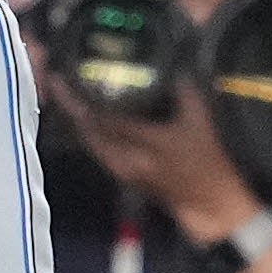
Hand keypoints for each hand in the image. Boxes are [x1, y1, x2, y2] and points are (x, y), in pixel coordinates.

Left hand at [53, 67, 259, 244]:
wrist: (213, 206)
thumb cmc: (213, 164)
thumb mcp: (204, 122)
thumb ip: (185, 91)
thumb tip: (171, 66)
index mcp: (147, 143)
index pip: (104, 119)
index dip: (81, 99)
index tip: (64, 79)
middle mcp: (129, 159)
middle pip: (89, 133)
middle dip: (71, 109)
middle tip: (58, 86)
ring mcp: (125, 171)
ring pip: (92, 145)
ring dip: (78, 124)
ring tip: (68, 101)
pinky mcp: (126, 178)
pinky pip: (100, 154)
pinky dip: (91, 138)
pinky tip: (88, 126)